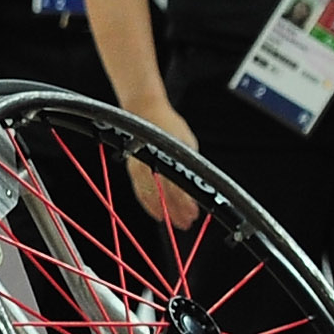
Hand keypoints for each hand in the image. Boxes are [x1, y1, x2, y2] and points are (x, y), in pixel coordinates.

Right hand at [126, 104, 206, 229]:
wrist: (143, 109)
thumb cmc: (166, 123)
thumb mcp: (186, 142)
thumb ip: (190, 162)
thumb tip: (201, 182)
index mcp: (164, 157)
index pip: (176, 186)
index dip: (185, 203)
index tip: (193, 214)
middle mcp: (148, 164)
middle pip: (162, 195)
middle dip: (174, 211)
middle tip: (185, 224)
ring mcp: (137, 167)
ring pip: (148, 195)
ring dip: (161, 210)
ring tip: (172, 221)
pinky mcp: (133, 169)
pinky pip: (139, 190)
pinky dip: (148, 203)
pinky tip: (156, 211)